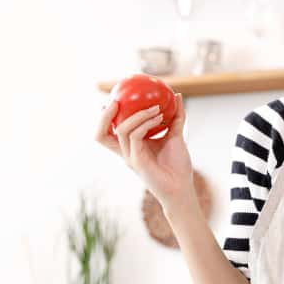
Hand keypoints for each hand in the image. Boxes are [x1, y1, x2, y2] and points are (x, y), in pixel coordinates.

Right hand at [94, 93, 193, 209]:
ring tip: (155, 107)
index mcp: (131, 147)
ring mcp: (129, 157)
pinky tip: (160, 117)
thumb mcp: (176, 135)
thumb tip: (177, 96)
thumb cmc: (178, 165)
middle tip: (117, 100)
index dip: (105, 117)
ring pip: (121, 129)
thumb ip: (175, 117)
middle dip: (104, 116)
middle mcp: (126, 152)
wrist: (182, 187)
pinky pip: (135, 135)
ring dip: (138, 114)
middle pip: (101, 135)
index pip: (109, 133)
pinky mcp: (136, 161)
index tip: (114, 99)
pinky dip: (146, 123)